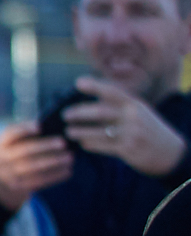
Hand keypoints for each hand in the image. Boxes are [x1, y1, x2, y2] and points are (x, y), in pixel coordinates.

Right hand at [0, 119, 79, 209]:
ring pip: (33, 167)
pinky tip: (67, 170)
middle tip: (63, 143)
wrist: (1, 182)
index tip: (40, 126)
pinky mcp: (18, 186)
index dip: (24, 130)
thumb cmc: (15, 156)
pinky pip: (39, 181)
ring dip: (54, 162)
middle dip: (45, 146)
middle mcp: (2, 159)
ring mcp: (9, 174)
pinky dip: (55, 176)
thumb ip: (25, 136)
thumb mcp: (12, 145)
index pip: (10, 134)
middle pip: (24, 151)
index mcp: (1, 144)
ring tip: (70, 157)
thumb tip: (51, 128)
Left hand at [60, 76, 187, 180]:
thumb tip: (89, 99)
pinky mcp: (129, 150)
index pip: (113, 92)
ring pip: (98, 131)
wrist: (171, 153)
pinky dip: (90, 144)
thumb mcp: (139, 112)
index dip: (95, 86)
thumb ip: (118, 106)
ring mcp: (132, 134)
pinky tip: (83, 143)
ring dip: (79, 131)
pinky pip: (103, 146)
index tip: (78, 83)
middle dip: (79, 113)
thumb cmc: (148, 129)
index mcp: (135, 104)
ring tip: (69, 132)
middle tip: (65, 115)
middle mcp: (134, 117)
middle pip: (100, 112)